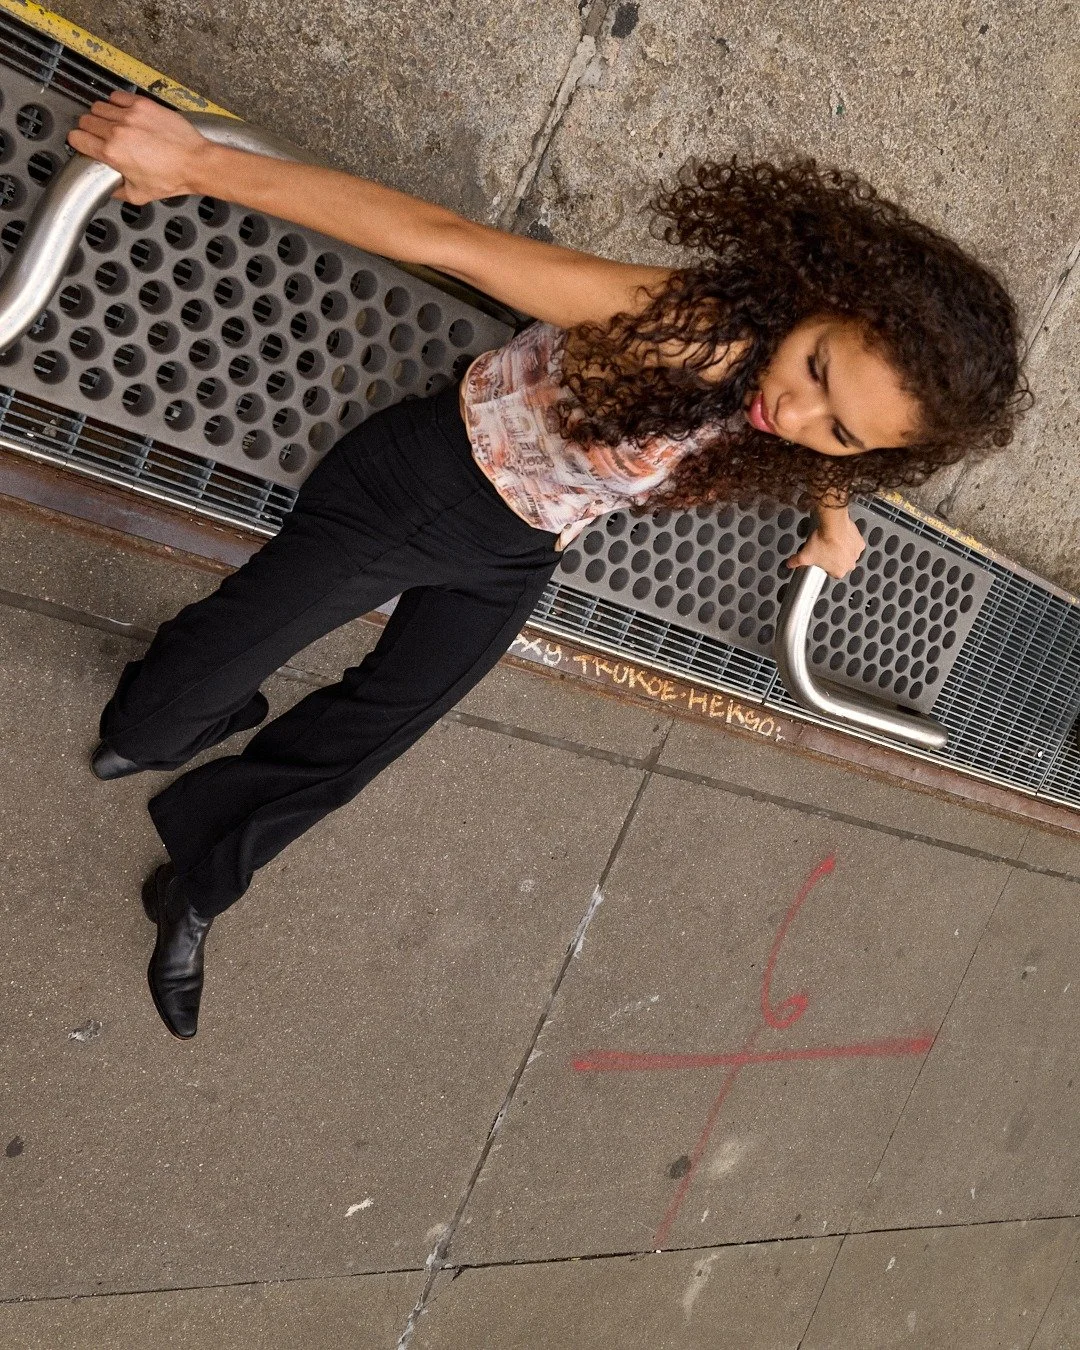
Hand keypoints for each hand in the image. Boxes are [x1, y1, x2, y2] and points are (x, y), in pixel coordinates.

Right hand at [66, 90, 209, 203]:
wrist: (195, 161)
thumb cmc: (173, 177)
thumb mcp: (139, 195)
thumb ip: (117, 191)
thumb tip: (107, 188)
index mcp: (112, 152)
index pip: (77, 138)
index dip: (78, 142)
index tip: (83, 143)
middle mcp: (118, 130)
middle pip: (86, 120)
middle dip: (89, 129)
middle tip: (99, 136)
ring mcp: (130, 114)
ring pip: (99, 106)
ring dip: (101, 115)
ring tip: (112, 125)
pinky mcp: (142, 104)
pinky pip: (117, 96)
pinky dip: (116, 103)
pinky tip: (124, 113)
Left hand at [785, 508, 865, 578]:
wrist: (833, 525)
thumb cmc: (822, 541)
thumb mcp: (804, 556)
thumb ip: (795, 562)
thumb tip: (790, 563)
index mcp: (838, 572)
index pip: (832, 573)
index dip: (825, 566)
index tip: (821, 559)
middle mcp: (849, 564)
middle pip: (841, 564)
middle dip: (834, 558)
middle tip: (825, 549)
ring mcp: (855, 554)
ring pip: (848, 554)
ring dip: (842, 550)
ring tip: (832, 542)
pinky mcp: (859, 543)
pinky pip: (855, 544)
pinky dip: (849, 541)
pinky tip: (841, 537)